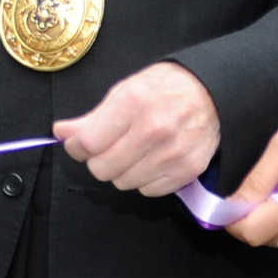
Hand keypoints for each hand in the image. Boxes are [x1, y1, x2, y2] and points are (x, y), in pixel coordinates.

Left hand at [54, 61, 221, 195]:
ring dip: (122, 171)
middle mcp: (153, 130)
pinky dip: (145, 179)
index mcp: (133, 103)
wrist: (216, 92)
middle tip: (108, 147)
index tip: (77, 144)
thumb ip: (93, 117)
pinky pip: (149, 190)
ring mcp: (172, 153)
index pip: (88, 143)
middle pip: (102, 168)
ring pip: (124, 182)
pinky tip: (152, 160)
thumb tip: (62, 132)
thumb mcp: (126, 89)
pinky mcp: (187, 170)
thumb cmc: (167, 87)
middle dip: (98, 160)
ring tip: (133, 151)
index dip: (76, 147)